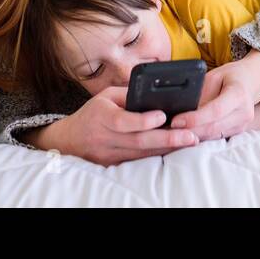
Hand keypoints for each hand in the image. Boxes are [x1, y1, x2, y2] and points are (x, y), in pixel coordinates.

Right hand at [40, 86, 197, 164]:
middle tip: (190, 136)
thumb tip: (156, 94)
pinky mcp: (113, 165)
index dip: (144, 120)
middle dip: (167, 139)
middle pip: (138, 141)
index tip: (164, 115)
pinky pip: (139, 161)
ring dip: (167, 149)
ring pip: (142, 154)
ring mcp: (109, 154)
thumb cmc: (93, 113)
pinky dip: (157, 156)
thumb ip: (128, 94)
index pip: (124, 121)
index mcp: (102, 115)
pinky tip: (174, 150)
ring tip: (189, 142)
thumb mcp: (105, 96)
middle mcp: (105, 137)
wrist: (69, 140)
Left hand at [168, 61, 259, 141]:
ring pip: (213, 136)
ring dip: (193, 136)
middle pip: (213, 128)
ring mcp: (243, 125)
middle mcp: (244, 113)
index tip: (176, 121)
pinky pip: (216, 137)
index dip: (194, 118)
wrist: (250, 82)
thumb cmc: (230, 76)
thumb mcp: (214, 76)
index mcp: (238, 94)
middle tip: (169, 131)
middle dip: (190, 131)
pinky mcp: (237, 132)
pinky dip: (201, 137)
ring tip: (173, 134)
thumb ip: (201, 93)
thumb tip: (182, 110)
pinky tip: (186, 135)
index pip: (215, 111)